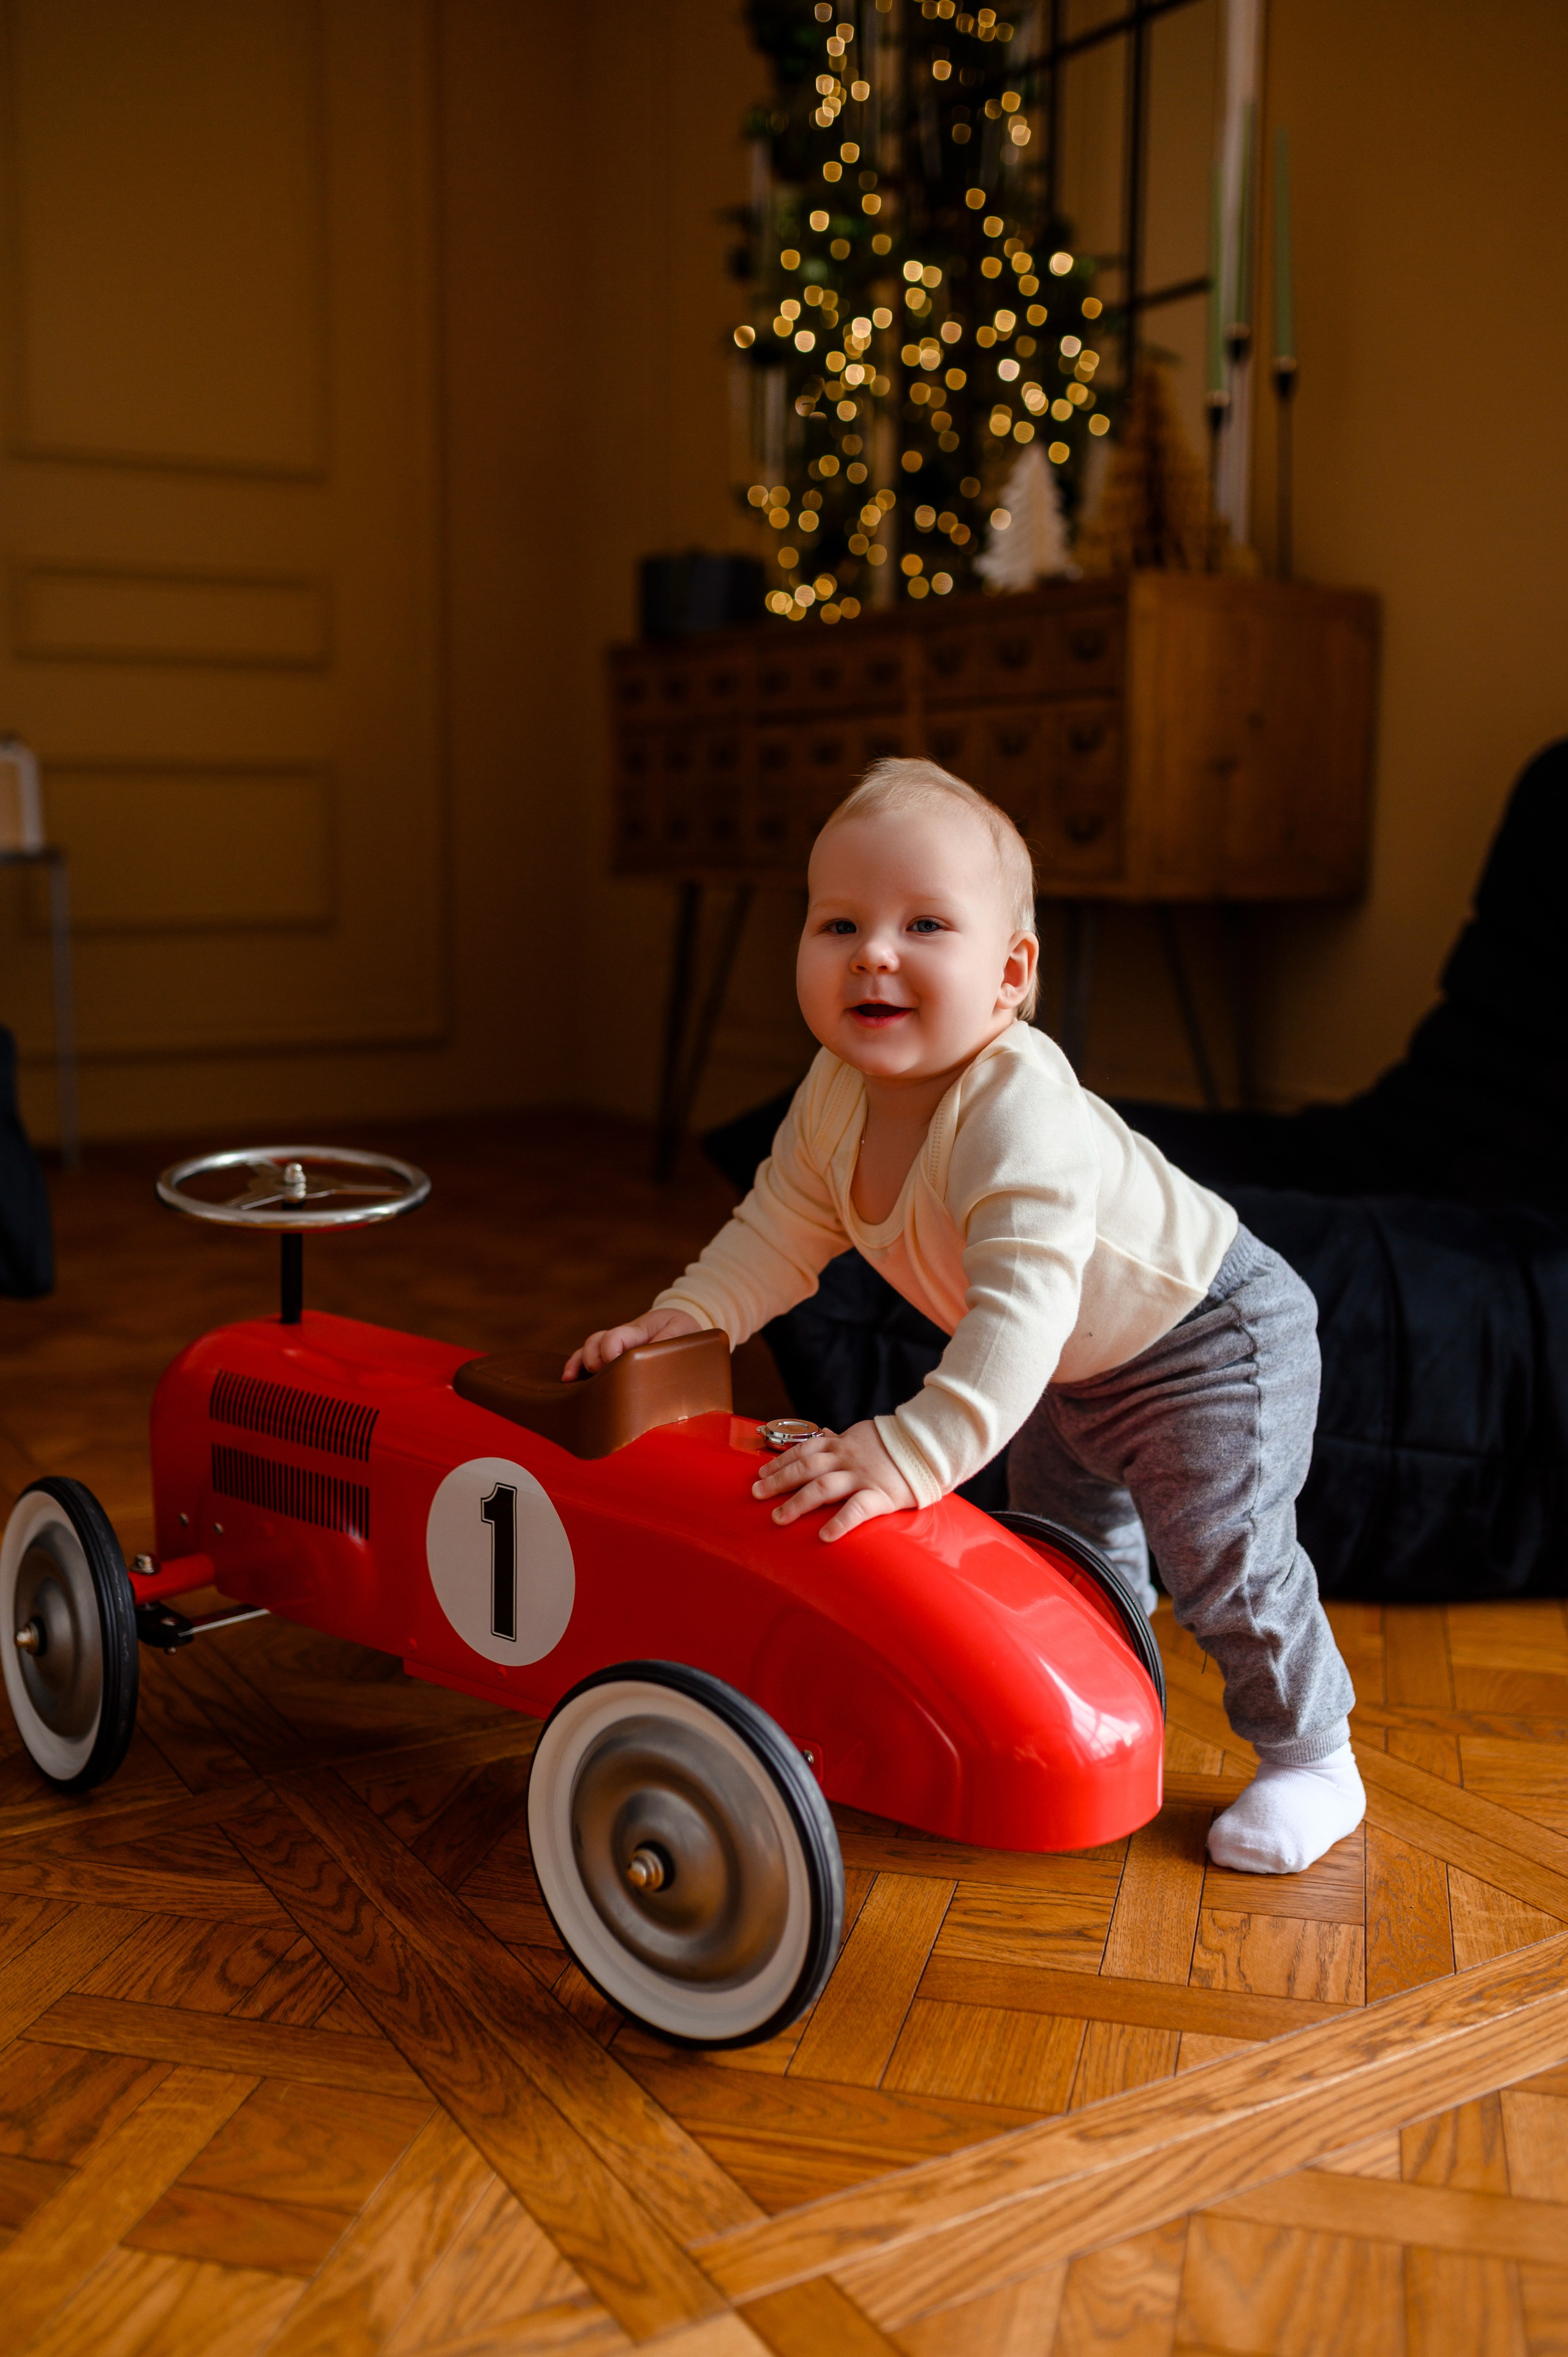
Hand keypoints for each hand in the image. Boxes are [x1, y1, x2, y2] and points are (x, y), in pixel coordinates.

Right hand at [563, 1306, 699, 1381]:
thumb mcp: (682, 1333)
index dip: (610, 1352)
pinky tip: (568, 1379)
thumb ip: (667, 1343)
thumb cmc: (682, 1330)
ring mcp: (614, 1345)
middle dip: (594, 1361)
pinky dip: (576, 1365)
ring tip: (575, 1382)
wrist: (681, 1321)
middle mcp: (622, 1337)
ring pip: (588, 1348)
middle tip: (605, 1379)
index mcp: (639, 1331)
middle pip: (596, 1343)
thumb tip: (654, 1360)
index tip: (616, 1366)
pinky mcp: (612, 1353)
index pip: (615, 1337)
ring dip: (581, 1364)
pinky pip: (588, 1356)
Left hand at [751, 1418, 917, 1542]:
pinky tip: (825, 1536)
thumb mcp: (866, 1435)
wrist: (931, 1445)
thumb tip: (825, 1434)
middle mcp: (848, 1458)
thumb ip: (844, 1439)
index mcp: (843, 1444)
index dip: (780, 1461)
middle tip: (756, 1494)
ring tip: (778, 1518)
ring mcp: (863, 1476)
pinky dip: (840, 1522)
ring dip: (797, 1502)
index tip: (760, 1472)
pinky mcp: (882, 1495)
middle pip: (805, 1467)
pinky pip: (857, 1509)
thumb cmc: (898, 1445)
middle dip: (779, 1481)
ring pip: (823, 1487)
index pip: (804, 1449)